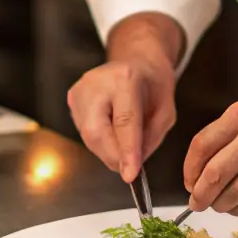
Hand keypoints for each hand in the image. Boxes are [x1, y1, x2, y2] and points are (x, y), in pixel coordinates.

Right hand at [67, 53, 176, 183]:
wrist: (137, 62)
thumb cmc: (154, 86)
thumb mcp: (165, 113)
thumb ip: (149, 139)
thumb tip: (130, 165)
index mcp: (126, 78)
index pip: (124, 121)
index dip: (126, 151)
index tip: (130, 175)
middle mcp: (97, 82)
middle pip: (97, 132)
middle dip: (114, 157)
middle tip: (129, 168)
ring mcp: (81, 89)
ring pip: (88, 136)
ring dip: (108, 150)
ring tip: (124, 143)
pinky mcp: (72, 98)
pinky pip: (84, 131)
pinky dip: (100, 141)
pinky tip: (113, 131)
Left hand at [183, 93, 237, 215]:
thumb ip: (231, 133)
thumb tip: (203, 168)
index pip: (201, 146)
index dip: (189, 169)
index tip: (189, 181)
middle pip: (213, 175)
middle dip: (200, 195)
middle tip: (196, 203)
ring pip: (233, 194)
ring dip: (220, 205)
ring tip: (218, 205)